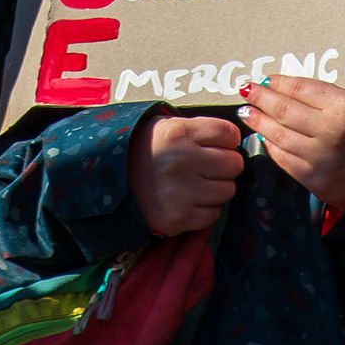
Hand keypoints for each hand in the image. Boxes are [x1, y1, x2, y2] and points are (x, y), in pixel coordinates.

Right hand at [127, 112, 243, 236]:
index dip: (226, 140)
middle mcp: (182, 161)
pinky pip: (214, 214)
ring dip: (216, 188)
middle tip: (207, 166)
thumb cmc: (144, 150)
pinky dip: (205, 208)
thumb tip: (234, 139)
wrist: (110, 182)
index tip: (217, 144)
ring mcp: (181, 192)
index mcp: (179, 132)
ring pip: (228, 190)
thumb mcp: (166, 126)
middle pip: (234, 163)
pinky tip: (187, 200)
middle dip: (224, 165)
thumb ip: (199, 129)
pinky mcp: (180, 218)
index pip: (229, 134)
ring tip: (195, 183)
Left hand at [240, 73, 344, 211]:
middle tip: (247, 91)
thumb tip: (275, 85)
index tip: (264, 80)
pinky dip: (269, 144)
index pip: (299, 88)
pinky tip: (263, 134)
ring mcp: (321, 158)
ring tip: (247, 111)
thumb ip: (315, 92)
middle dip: (261, 98)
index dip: (277, 83)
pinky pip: (282, 156)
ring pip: (278, 134)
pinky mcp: (312, 177)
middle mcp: (332, 132)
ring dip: (258, 121)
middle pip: (284, 110)